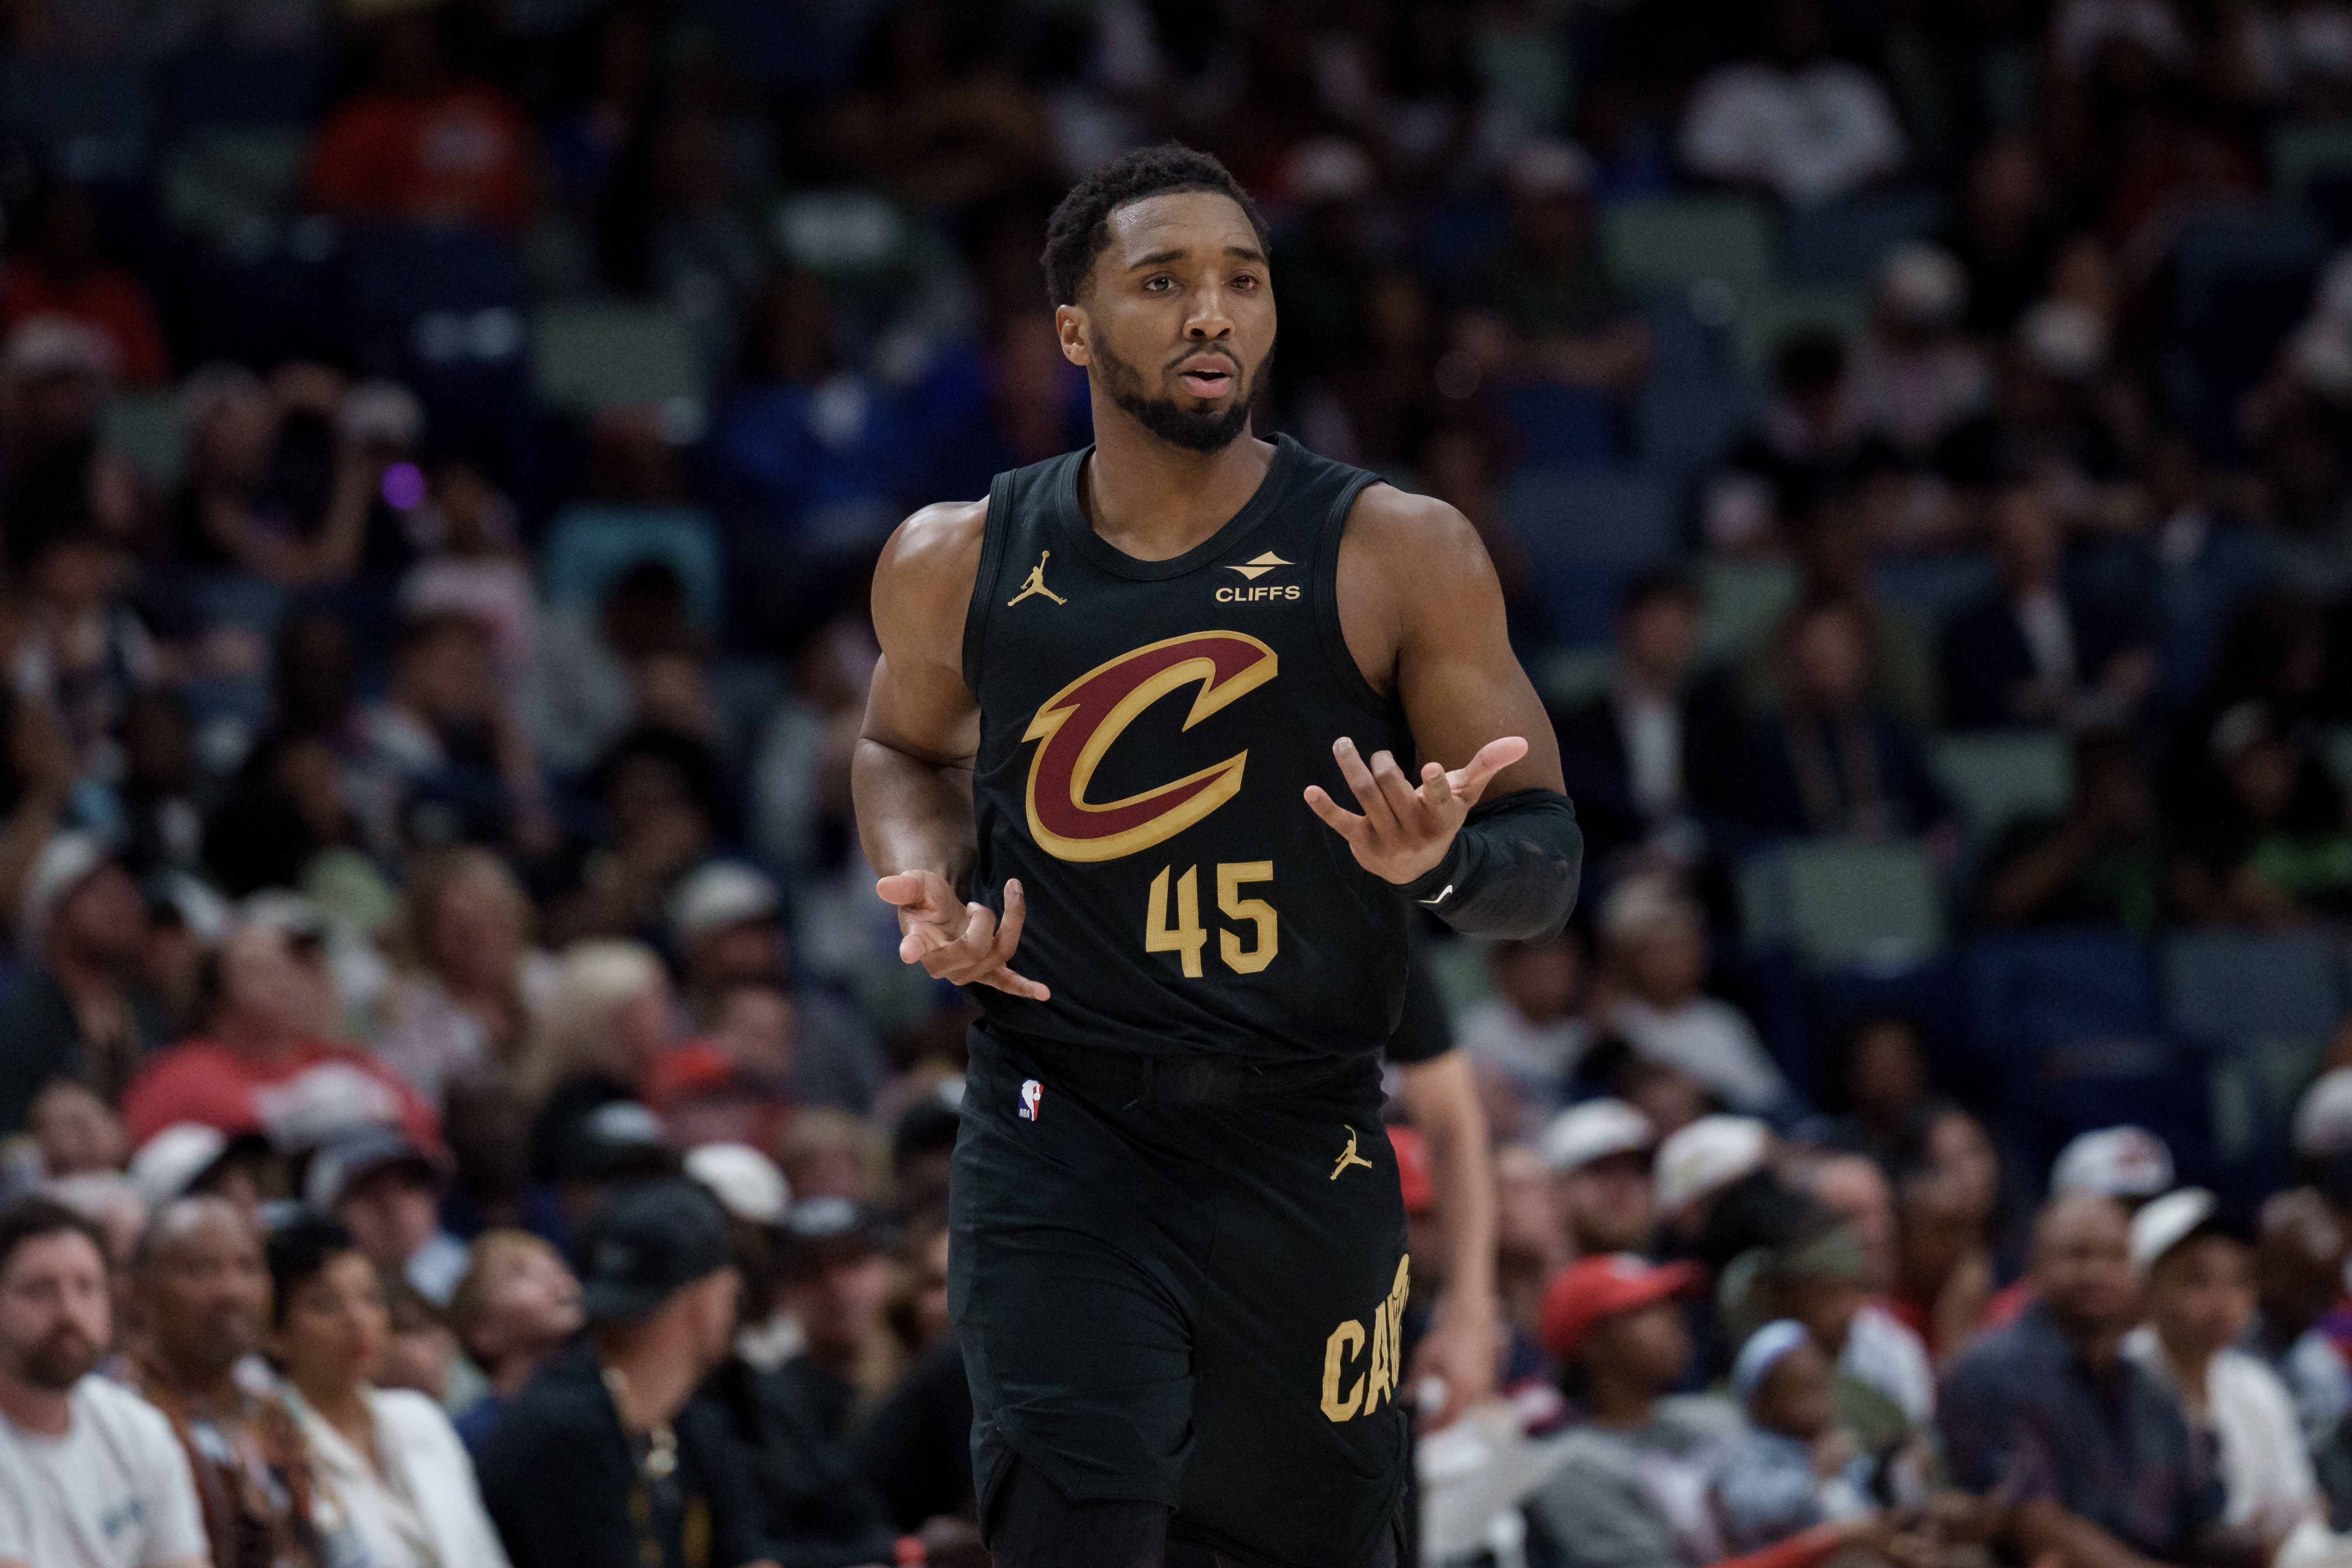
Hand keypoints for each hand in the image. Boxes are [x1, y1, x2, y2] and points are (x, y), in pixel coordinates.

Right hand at [876, 871, 1050, 1000]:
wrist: (942, 913)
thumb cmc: (926, 899)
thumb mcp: (916, 885)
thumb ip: (904, 885)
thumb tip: (883, 885)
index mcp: (919, 943)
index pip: (914, 947)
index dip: (913, 949)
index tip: (908, 951)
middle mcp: (942, 965)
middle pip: (975, 948)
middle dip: (986, 919)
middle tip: (975, 905)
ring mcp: (967, 972)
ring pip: (1000, 952)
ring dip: (1008, 922)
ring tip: (1000, 902)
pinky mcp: (987, 971)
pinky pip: (1007, 982)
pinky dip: (1025, 987)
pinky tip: (1044, 993)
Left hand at [1305, 735, 1527, 884]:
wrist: (1419, 869)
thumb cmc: (1442, 819)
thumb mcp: (1466, 796)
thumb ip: (1488, 764)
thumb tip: (1521, 740)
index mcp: (1442, 818)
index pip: (1439, 799)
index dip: (1434, 784)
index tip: (1428, 768)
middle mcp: (1414, 830)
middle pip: (1391, 786)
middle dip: (1383, 763)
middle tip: (1382, 756)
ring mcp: (1385, 838)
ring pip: (1366, 796)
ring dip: (1351, 767)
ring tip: (1342, 743)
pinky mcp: (1361, 842)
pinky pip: (1341, 823)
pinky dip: (1324, 808)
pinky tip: (1309, 791)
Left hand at [1407, 1295, 1496, 1430]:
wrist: (1471, 1315)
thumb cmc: (1446, 1334)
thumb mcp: (1425, 1357)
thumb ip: (1415, 1382)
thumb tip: (1404, 1399)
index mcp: (1460, 1388)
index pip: (1444, 1419)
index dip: (1430, 1428)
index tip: (1417, 1431)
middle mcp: (1476, 1390)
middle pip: (1457, 1418)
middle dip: (1441, 1426)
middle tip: (1426, 1429)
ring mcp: (1485, 1384)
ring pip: (1468, 1409)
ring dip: (1452, 1415)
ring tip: (1436, 1417)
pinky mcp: (1490, 1377)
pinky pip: (1476, 1399)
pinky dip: (1463, 1404)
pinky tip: (1452, 1400)